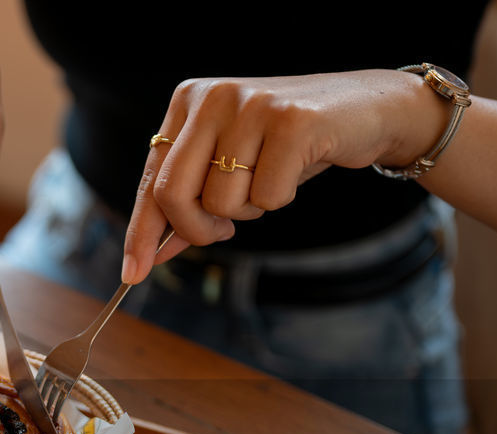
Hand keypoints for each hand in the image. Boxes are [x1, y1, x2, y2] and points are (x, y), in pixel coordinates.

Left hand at [120, 70, 446, 283]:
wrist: (364, 111)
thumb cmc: (290, 144)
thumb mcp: (233, 167)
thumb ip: (192, 200)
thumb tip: (154, 252)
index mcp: (189, 101)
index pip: (153, 179)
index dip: (141, 231)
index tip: (133, 273)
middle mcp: (212, 96)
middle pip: (173, 194)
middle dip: (195, 230)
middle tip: (223, 233)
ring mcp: (250, 105)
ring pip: (221, 203)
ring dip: (249, 210)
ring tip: (271, 180)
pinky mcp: (290, 121)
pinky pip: (267, 198)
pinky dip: (281, 199)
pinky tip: (297, 169)